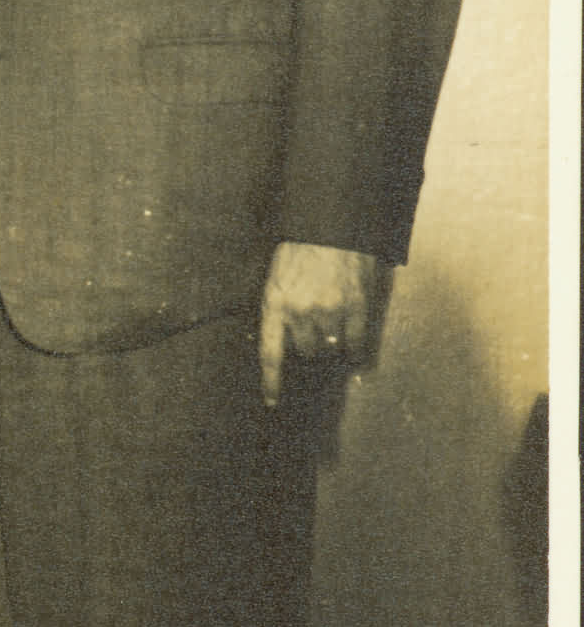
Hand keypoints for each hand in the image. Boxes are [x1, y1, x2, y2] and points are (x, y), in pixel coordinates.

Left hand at [257, 242, 385, 406]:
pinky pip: (356, 343)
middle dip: (309, 346)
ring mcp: (330, 311)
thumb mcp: (276, 277)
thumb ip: (279, 308)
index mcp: (275, 303)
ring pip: (331, 348)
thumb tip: (283, 340)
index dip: (272, 381)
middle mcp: (301, 312)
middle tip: (315, 335)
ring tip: (334, 327)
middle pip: (305, 352)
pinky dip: (356, 351)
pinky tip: (355, 353)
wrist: (331, 224)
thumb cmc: (300, 250)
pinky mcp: (356, 307)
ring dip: (332, 343)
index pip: (270, 353)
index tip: (273, 401)